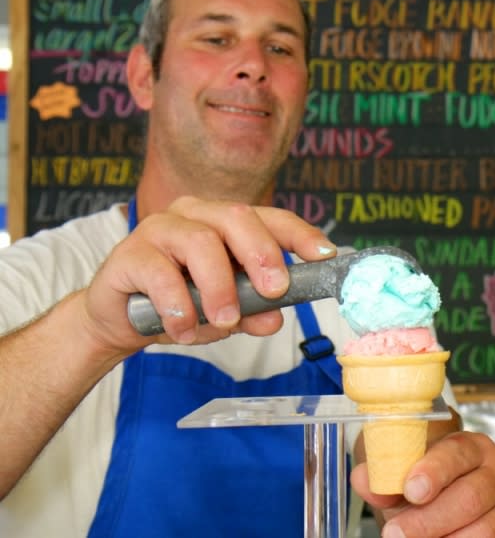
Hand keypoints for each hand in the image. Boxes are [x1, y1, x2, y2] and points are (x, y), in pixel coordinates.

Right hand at [79, 196, 335, 357]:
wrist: (121, 319)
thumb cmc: (182, 304)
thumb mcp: (227, 312)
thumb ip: (253, 311)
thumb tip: (273, 318)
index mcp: (227, 222)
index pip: (271, 218)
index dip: (300, 234)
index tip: (324, 256)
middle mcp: (196, 215)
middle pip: (237, 218)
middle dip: (263, 254)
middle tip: (275, 292)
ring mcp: (160, 228)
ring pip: (200, 242)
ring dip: (219, 287)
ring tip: (225, 322)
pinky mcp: (129, 253)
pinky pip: (159, 273)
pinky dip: (178, 305)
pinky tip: (184, 329)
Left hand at [352, 429, 494, 536]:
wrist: (456, 495)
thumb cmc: (435, 483)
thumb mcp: (410, 475)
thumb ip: (386, 478)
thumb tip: (365, 479)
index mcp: (474, 448)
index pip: (457, 454)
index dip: (434, 472)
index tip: (411, 489)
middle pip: (469, 498)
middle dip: (428, 520)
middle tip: (396, 533)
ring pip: (482, 531)